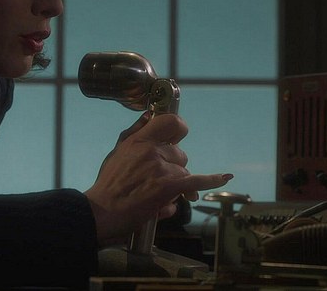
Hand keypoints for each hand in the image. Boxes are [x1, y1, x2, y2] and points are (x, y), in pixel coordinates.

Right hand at [84, 113, 232, 246]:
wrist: (102, 211)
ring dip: (176, 183)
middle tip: (157, 178)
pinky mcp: (169, 186)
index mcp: (139, 140)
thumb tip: (149, 116)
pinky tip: (224, 177)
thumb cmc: (108, 185)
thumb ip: (135, 133)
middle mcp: (151, 150)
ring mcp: (162, 168)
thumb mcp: (117, 152)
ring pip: (184, 171)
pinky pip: (196, 181)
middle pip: (180, 153)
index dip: (178, 127)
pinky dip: (211, 179)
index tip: (178, 134)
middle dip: (173, 165)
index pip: (169, 121)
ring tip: (157, 193)